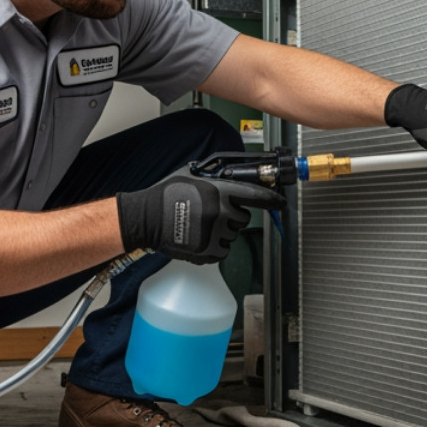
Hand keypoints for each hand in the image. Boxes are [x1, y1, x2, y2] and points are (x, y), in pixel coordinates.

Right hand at [115, 168, 285, 263]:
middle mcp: (220, 213)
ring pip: (232, 236)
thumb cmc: (165, 194)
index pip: (254, 196)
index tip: (280, 202)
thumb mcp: (190, 175)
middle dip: (233, 216)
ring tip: (201, 225)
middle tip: (213, 213)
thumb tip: (228, 176)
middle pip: (243, 219)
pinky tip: (199, 237)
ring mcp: (214, 234)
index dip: (271, 199)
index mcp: (218, 192)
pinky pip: (222, 251)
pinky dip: (214, 247)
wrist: (146, 218)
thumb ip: (212, 176)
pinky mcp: (206, 252)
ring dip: (222, 232)